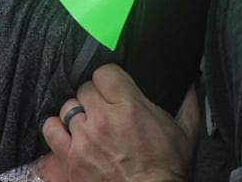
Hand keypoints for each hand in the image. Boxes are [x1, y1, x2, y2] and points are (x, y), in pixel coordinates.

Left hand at [36, 65, 197, 181]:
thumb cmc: (168, 169)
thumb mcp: (187, 132)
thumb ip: (188, 101)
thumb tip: (190, 81)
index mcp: (130, 106)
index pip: (104, 72)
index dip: (110, 79)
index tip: (114, 88)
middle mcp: (103, 118)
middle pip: (85, 88)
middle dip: (95, 97)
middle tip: (105, 109)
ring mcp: (83, 139)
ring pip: (67, 107)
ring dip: (77, 113)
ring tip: (87, 123)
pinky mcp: (70, 159)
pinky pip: (50, 130)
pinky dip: (56, 128)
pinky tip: (68, 133)